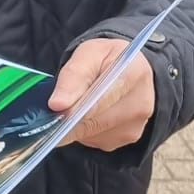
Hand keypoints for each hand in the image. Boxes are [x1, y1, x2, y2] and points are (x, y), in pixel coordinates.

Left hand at [48, 37, 154, 151]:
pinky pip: (95, 140)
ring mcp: (136, 125)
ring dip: (76, 124)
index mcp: (134, 74)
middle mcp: (141, 104)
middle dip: (69, 117)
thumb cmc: (108, 60)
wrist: (130, 71)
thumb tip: (57, 105)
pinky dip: (85, 130)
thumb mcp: (89, 53)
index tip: (55, 108)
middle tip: (52, 110)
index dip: (75, 106)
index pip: (101, 97)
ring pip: (91, 133)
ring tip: (75, 105)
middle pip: (94, 121)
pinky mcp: (128, 139)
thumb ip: (73, 75)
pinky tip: (88, 115)